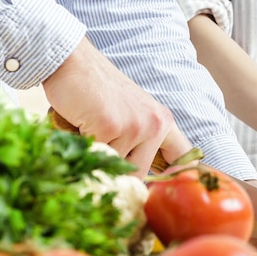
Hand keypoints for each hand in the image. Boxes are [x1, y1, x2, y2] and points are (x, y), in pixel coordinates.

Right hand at [42, 37, 192, 177]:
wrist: (73, 62)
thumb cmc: (97, 92)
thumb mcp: (132, 114)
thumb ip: (141, 143)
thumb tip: (138, 187)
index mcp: (163, 122)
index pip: (183, 157)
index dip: (179, 178)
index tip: (170, 193)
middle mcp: (155, 124)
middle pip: (139, 174)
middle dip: (116, 170)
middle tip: (100, 144)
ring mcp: (134, 125)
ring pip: (114, 167)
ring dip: (97, 156)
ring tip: (90, 129)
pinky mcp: (110, 126)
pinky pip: (95, 156)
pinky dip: (83, 147)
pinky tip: (80, 124)